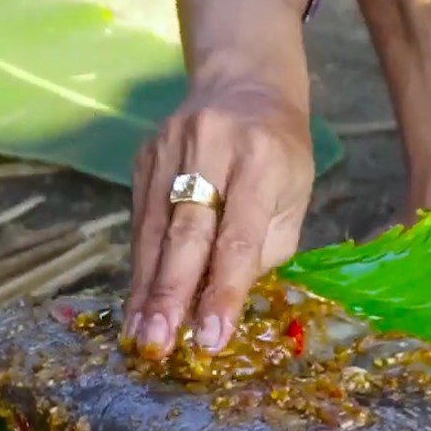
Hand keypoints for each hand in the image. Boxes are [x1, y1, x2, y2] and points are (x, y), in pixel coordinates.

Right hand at [124, 87, 314, 355]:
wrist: (245, 87)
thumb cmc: (281, 155)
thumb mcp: (293, 199)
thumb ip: (262, 250)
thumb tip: (218, 301)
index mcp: (261, 162)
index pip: (237, 237)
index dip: (223, 291)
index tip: (211, 338)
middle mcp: (212, 149)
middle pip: (186, 233)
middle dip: (171, 294)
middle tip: (159, 343)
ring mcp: (170, 148)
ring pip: (153, 229)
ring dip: (146, 288)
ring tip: (141, 336)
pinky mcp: (144, 156)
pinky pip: (141, 220)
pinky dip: (141, 265)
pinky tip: (138, 302)